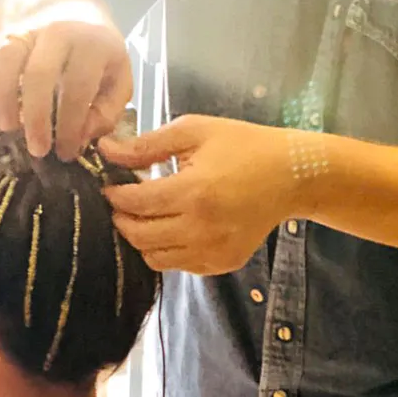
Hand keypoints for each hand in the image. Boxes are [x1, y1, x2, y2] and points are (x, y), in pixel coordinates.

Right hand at [0, 0, 132, 159]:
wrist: (75, 11)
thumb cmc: (98, 56)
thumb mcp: (118, 81)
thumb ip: (106, 113)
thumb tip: (79, 138)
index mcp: (93, 43)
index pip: (78, 88)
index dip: (70, 126)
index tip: (65, 152)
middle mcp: (58, 30)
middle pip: (38, 73)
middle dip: (35, 118)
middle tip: (37, 149)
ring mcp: (27, 27)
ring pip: (5, 58)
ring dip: (3, 98)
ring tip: (9, 127)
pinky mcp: (2, 32)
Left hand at [99, 116, 293, 274]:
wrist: (291, 175)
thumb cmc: (242, 145)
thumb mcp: (195, 131)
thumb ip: (147, 144)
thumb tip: (106, 150)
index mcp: (193, 192)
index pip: (135, 203)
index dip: (115, 195)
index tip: (110, 185)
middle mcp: (201, 229)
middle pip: (139, 236)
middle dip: (122, 218)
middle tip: (123, 202)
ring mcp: (213, 251)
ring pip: (155, 257)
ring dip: (142, 237)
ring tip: (148, 214)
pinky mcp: (223, 264)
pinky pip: (179, 265)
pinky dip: (167, 249)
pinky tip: (174, 226)